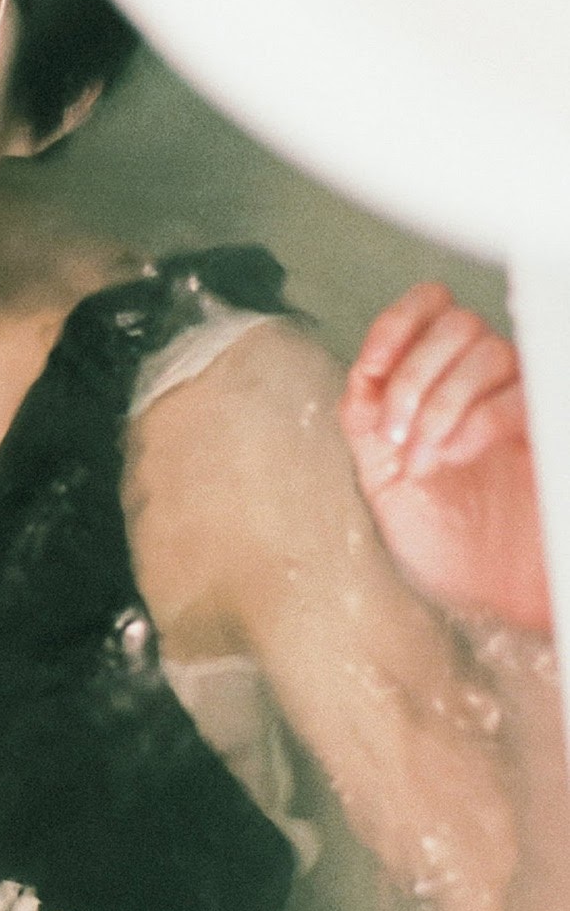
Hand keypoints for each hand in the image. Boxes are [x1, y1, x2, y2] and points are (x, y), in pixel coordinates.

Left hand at [340, 284, 551, 631]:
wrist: (495, 601)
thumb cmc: (451, 547)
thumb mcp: (384, 480)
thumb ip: (367, 422)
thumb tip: (360, 373)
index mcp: (444, 387)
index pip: (433, 309)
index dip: (399, 322)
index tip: (372, 365)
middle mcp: (488, 386)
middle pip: (457, 324)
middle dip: (413, 377)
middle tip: (393, 435)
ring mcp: (523, 403)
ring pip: (488, 351)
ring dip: (438, 404)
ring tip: (422, 460)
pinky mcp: (549, 428)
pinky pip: (520, 393)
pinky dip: (476, 419)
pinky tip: (453, 456)